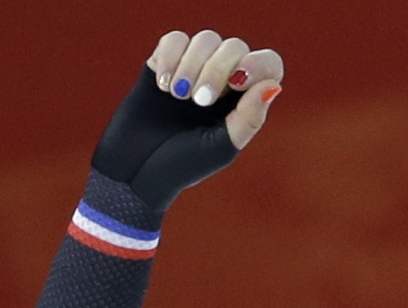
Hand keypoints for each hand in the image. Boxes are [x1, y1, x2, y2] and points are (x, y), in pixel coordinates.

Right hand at [91, 30, 283, 210]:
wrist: (134, 169)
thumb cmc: (182, 166)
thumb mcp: (221, 148)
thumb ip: (248, 119)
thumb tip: (274, 86)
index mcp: (245, 102)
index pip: (268, 65)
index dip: (258, 64)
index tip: (237, 82)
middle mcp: (224, 82)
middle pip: (235, 47)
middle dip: (217, 69)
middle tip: (200, 100)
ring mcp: (194, 69)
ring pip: (206, 39)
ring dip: (192, 65)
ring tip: (177, 96)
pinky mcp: (163, 63)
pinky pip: (175, 39)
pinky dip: (170, 56)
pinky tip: (163, 85)